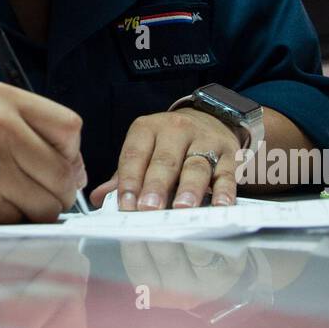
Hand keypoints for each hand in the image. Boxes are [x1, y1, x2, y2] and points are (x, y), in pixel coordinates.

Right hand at [0, 82, 85, 225]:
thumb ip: (29, 129)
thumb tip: (76, 169)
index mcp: (3, 99)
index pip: (70, 128)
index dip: (70, 154)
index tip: (57, 166)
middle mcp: (0, 126)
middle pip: (64, 171)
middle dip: (58, 191)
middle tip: (35, 193)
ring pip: (48, 202)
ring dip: (37, 211)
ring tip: (10, 200)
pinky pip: (20, 220)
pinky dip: (11, 221)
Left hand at [89, 108, 239, 210]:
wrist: (210, 119)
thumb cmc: (169, 143)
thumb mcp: (143, 149)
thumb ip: (123, 175)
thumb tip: (99, 199)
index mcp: (148, 129)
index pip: (135, 154)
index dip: (129, 180)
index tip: (125, 205)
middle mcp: (176, 130)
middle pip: (165, 161)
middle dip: (156, 186)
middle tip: (149, 208)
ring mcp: (204, 140)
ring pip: (196, 166)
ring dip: (188, 189)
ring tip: (181, 208)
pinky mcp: (228, 153)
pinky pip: (226, 173)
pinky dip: (224, 190)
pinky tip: (220, 205)